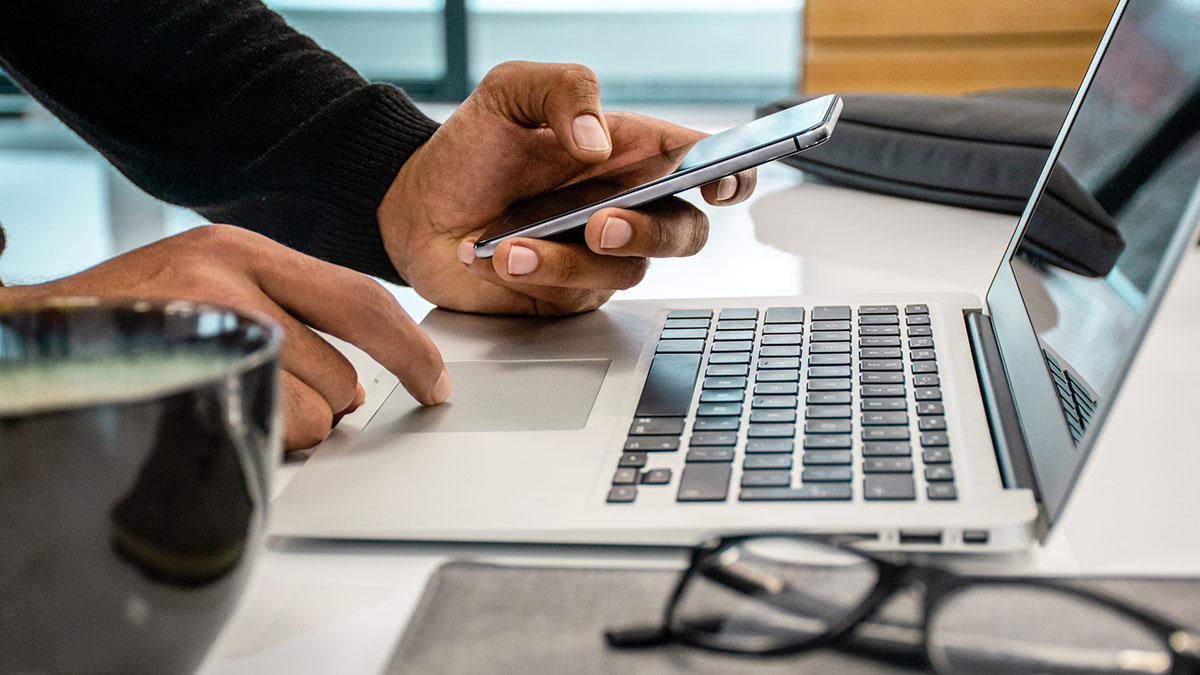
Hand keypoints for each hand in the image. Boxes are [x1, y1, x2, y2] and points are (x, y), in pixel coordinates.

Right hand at [4, 225, 449, 449]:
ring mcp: (205, 322)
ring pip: (312, 410)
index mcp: (246, 250)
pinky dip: (256, 441)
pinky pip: (267, 430)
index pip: (362, 300)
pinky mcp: (183, 368)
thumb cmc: (130, 319)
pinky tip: (212, 417)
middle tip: (275, 397)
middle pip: (343, 372)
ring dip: (288, 427)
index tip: (435, 383)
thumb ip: (287, 314)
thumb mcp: (209, 285)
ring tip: (227, 402)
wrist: (31, 335)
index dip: (411, 349)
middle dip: (327, 405)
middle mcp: (230, 275)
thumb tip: (361, 384)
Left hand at [378, 61, 755, 315]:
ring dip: (570, 259)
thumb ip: (564, 90)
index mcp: (631, 152)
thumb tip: (598, 139)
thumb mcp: (509, 92)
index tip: (719, 183)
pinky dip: (537, 275)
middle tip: (600, 224)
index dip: (732, 174)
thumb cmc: (471, 148)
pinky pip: (576, 295)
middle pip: (687, 231)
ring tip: (512, 243)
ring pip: (629, 271)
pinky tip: (496, 255)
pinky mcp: (569, 295)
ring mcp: (600, 256)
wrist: (413, 208)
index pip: (704, 162)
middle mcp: (627, 206)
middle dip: (651, 232)